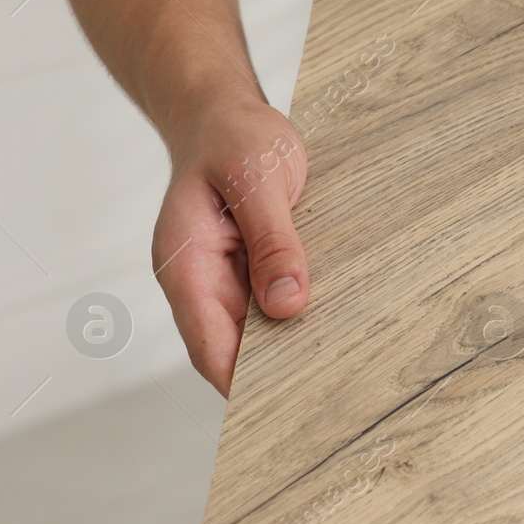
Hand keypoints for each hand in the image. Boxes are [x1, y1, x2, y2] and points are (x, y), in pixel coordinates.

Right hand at [151, 97, 309, 395]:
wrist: (224, 112)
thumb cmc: (235, 138)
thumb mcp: (258, 180)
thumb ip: (273, 239)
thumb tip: (287, 303)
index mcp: (185, 265)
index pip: (208, 346)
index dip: (240, 384)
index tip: (281, 412)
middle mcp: (199, 281)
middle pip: (231, 350)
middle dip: (270, 378)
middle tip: (326, 402)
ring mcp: (222, 278)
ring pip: (254, 333)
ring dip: (288, 349)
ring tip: (339, 376)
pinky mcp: (248, 268)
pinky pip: (270, 305)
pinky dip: (296, 318)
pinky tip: (335, 329)